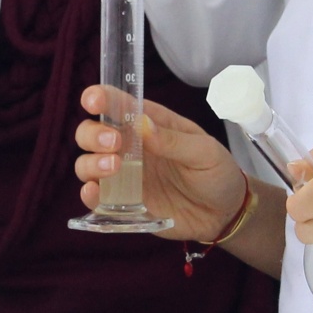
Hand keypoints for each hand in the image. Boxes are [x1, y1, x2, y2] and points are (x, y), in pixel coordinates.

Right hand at [73, 86, 246, 240]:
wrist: (225, 214)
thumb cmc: (217, 174)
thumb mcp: (204, 152)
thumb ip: (173, 140)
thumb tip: (142, 124)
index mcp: (150, 124)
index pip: (118, 104)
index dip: (101, 98)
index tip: (93, 100)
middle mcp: (131, 148)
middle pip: (91, 132)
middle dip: (93, 133)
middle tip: (113, 143)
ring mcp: (124, 176)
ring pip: (87, 164)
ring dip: (90, 163)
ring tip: (113, 167)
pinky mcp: (123, 203)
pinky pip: (97, 198)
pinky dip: (89, 194)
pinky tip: (95, 192)